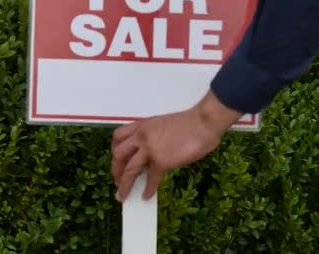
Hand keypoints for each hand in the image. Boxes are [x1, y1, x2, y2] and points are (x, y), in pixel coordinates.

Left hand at [111, 90, 241, 201]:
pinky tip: (147, 195)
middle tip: (118, 180)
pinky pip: (151, 179)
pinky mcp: (162, 161)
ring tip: (122, 196)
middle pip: (118, 155)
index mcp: (143, 125)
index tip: (117, 159)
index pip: (118, 137)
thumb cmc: (191, 122)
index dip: (115, 150)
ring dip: (124, 185)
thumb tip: (152, 156)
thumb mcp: (164, 124)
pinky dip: (148, 189)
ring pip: (128, 170)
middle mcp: (142, 136)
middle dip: (115, 169)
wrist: (204, 122)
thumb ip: (154, 137)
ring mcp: (150, 149)